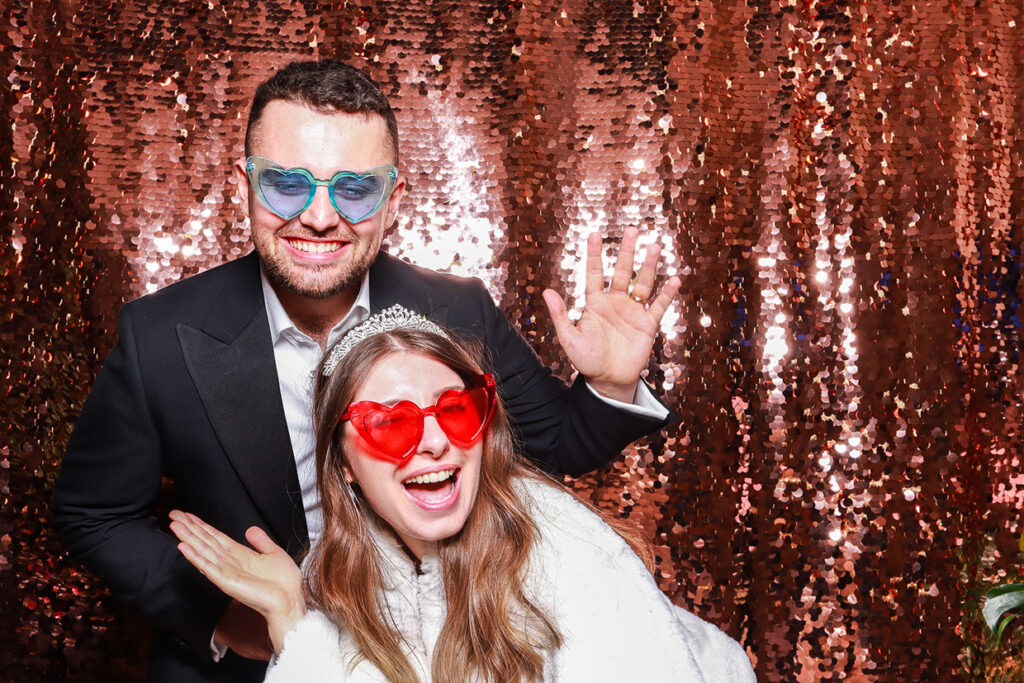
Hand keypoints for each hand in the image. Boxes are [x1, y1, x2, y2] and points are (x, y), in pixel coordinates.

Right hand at [169, 510, 305, 654]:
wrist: (290, 599)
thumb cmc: (283, 582)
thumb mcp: (273, 553)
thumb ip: (261, 541)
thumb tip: (250, 529)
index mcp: (239, 554)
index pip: (215, 536)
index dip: (201, 525)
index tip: (187, 515)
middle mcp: (229, 562)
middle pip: (204, 541)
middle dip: (189, 528)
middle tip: (173, 514)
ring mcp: (225, 571)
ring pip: (202, 551)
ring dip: (187, 538)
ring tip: (174, 526)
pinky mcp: (226, 581)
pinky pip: (207, 566)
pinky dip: (194, 556)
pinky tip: (183, 547)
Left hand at [542, 227, 680, 402]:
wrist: (608, 381)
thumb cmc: (586, 361)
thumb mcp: (569, 338)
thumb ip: (561, 315)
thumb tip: (547, 291)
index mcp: (595, 304)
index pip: (594, 273)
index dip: (594, 254)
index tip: (594, 234)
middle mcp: (615, 303)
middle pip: (622, 271)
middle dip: (626, 251)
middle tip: (632, 230)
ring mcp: (632, 312)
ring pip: (642, 283)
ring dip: (649, 266)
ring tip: (655, 246)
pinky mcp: (648, 325)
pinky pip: (659, 306)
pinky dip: (667, 294)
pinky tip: (674, 279)